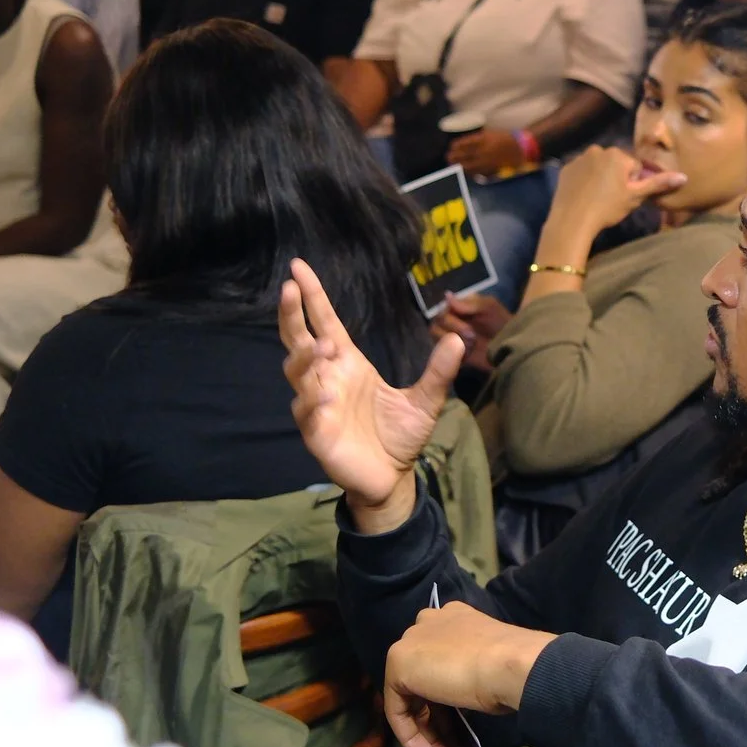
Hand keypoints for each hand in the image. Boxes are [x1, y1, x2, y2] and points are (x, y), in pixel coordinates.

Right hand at [280, 257, 462, 528]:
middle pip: (300, 340)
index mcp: (348, 364)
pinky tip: (326, 398)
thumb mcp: (426, 401)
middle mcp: (328, 379)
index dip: (310, 297)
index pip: (324, 322)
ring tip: (323, 346)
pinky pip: (307, 414)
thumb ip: (438, 372)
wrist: (392, 477)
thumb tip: (457, 338)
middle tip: (289, 289)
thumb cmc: (399, 435)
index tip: (298, 268)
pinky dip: (313, 404)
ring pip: (299, 373)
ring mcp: (318, 405)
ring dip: (305, 357)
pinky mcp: (317, 433)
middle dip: (291, 315)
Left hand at [380, 601, 554, 746]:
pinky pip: (399, 709)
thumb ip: (467, 681)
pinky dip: (412, 737)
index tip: (463, 738)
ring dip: (431, 740)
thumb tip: (470, 699)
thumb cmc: (511, 669)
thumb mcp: (489, 673)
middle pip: (424, 688)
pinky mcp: (398, 663)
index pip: (441, 668)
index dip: (448, 710)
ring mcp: (411, 643)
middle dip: (440, 731)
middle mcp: (428, 626)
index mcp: (454, 620)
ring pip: (413, 702)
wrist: (512, 665)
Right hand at [440, 293, 512, 376]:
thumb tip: (446, 295)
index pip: (443, 308)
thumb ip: (468, 303)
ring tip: (471, 345)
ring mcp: (451, 336)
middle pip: (438, 322)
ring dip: (454, 341)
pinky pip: (441, 351)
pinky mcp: (452, 352)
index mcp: (459, 305)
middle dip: (455, 329)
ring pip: (437, 336)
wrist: (510, 345)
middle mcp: (452, 318)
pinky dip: (453, 353)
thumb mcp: (489, 307)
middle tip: (473, 336)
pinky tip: (467, 354)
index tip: (468, 325)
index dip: (452, 318)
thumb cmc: (501, 323)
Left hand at [447, 128, 528, 178]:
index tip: (451, 147)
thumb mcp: (490, 134)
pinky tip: (465, 171)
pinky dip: (470, 172)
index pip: (465, 143)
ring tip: (453, 165)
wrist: (521, 148)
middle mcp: (485, 151)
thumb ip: (477, 139)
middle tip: (448, 157)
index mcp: (484, 140)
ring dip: (460, 166)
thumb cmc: (504, 139)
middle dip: (455, 157)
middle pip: (465, 155)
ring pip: (470, 166)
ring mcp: (488, 161)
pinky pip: (478, 172)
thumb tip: (462, 145)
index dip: (457, 146)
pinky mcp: (492, 169)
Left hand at [546, 145, 687, 237]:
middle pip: (615, 163)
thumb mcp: (635, 197)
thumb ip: (658, 184)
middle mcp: (598, 150)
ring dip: (600, 177)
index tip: (625, 197)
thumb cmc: (607, 208)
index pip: (634, 167)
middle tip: (612, 199)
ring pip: (598, 166)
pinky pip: (581, 171)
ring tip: (597, 198)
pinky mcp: (566, 168)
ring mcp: (580, 158)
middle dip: (617, 177)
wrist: (572, 220)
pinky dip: (584, 180)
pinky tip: (583, 196)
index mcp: (618, 155)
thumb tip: (684, 177)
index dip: (633, 183)